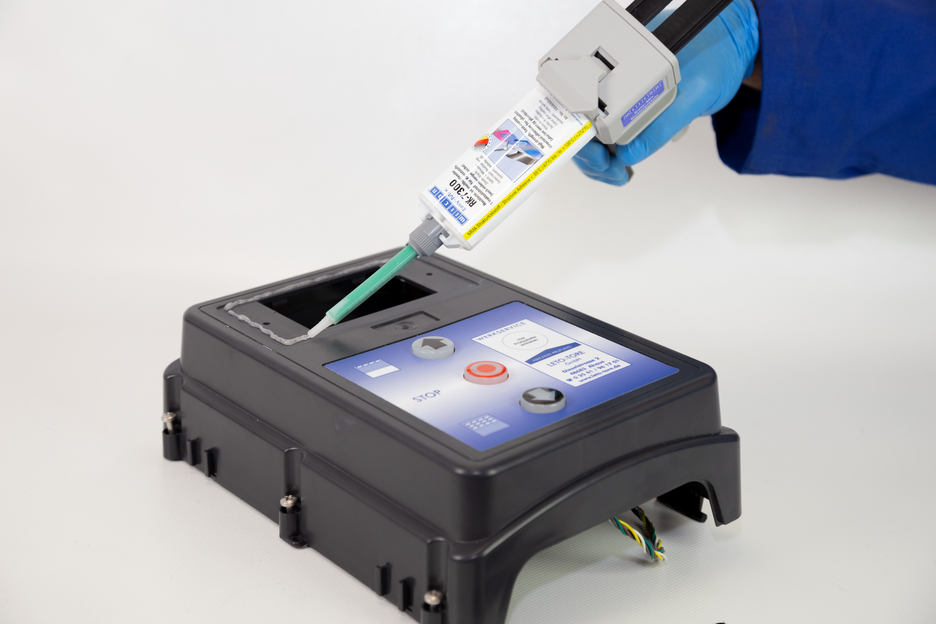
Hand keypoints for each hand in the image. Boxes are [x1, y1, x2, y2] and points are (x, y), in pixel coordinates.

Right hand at [572, 0, 759, 185]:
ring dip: (598, 158)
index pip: (583, 106)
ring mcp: (619, 90)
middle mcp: (613, 76)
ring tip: (617, 174)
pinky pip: (610, 131)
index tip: (601, 160)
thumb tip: (629, 153)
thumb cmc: (717, 55)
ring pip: (593, 131)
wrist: (733, 45)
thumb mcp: (694, 94)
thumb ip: (661, 125)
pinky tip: (621, 164)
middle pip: (581, 123)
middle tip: (612, 172)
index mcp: (620, 64)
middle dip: (590, 154)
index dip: (583, 138)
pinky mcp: (629, 103)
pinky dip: (611, 152)